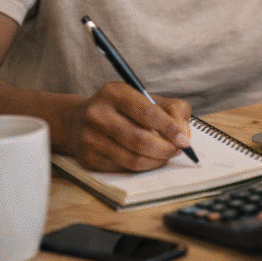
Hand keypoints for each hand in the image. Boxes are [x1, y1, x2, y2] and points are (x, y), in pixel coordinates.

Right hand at [64, 82, 192, 171]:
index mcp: (114, 92)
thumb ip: (171, 109)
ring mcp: (90, 137)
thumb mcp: (145, 98)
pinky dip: (141, 167)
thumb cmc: (121, 109)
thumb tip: (183, 133)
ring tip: (165, 156)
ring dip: (156, 161)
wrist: (77, 121)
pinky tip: (148, 159)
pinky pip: (123, 168)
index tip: (184, 140)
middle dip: (165, 149)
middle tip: (177, 151)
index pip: (148, 113)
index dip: (170, 129)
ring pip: (133, 158)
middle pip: (140, 139)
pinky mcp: (88, 158)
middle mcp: (98, 113)